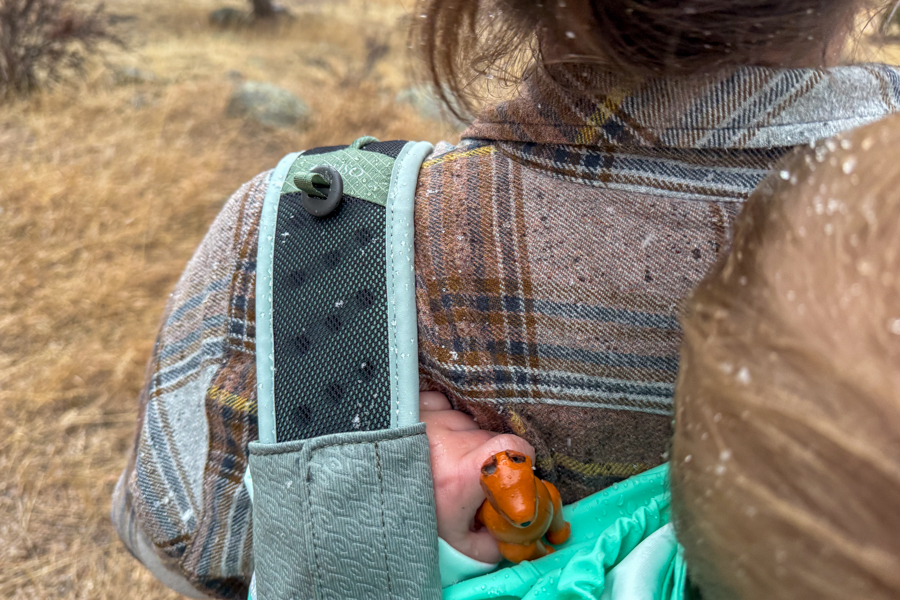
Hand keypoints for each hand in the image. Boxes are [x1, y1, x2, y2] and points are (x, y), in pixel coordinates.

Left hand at [420, 391, 534, 563]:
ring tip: (441, 463)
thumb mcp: (460, 546)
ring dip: (462, 439)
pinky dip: (444, 420)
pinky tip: (431, 441)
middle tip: (466, 481)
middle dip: (487, 458)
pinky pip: (445, 405)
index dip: (522, 457)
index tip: (513, 471)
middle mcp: (446, 440)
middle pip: (490, 438)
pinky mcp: (415, 406)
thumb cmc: (413, 523)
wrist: (368, 499)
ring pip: (467, 422)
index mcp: (461, 473)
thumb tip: (524, 529)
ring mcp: (429, 417)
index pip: (515, 446)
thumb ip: (497, 542)